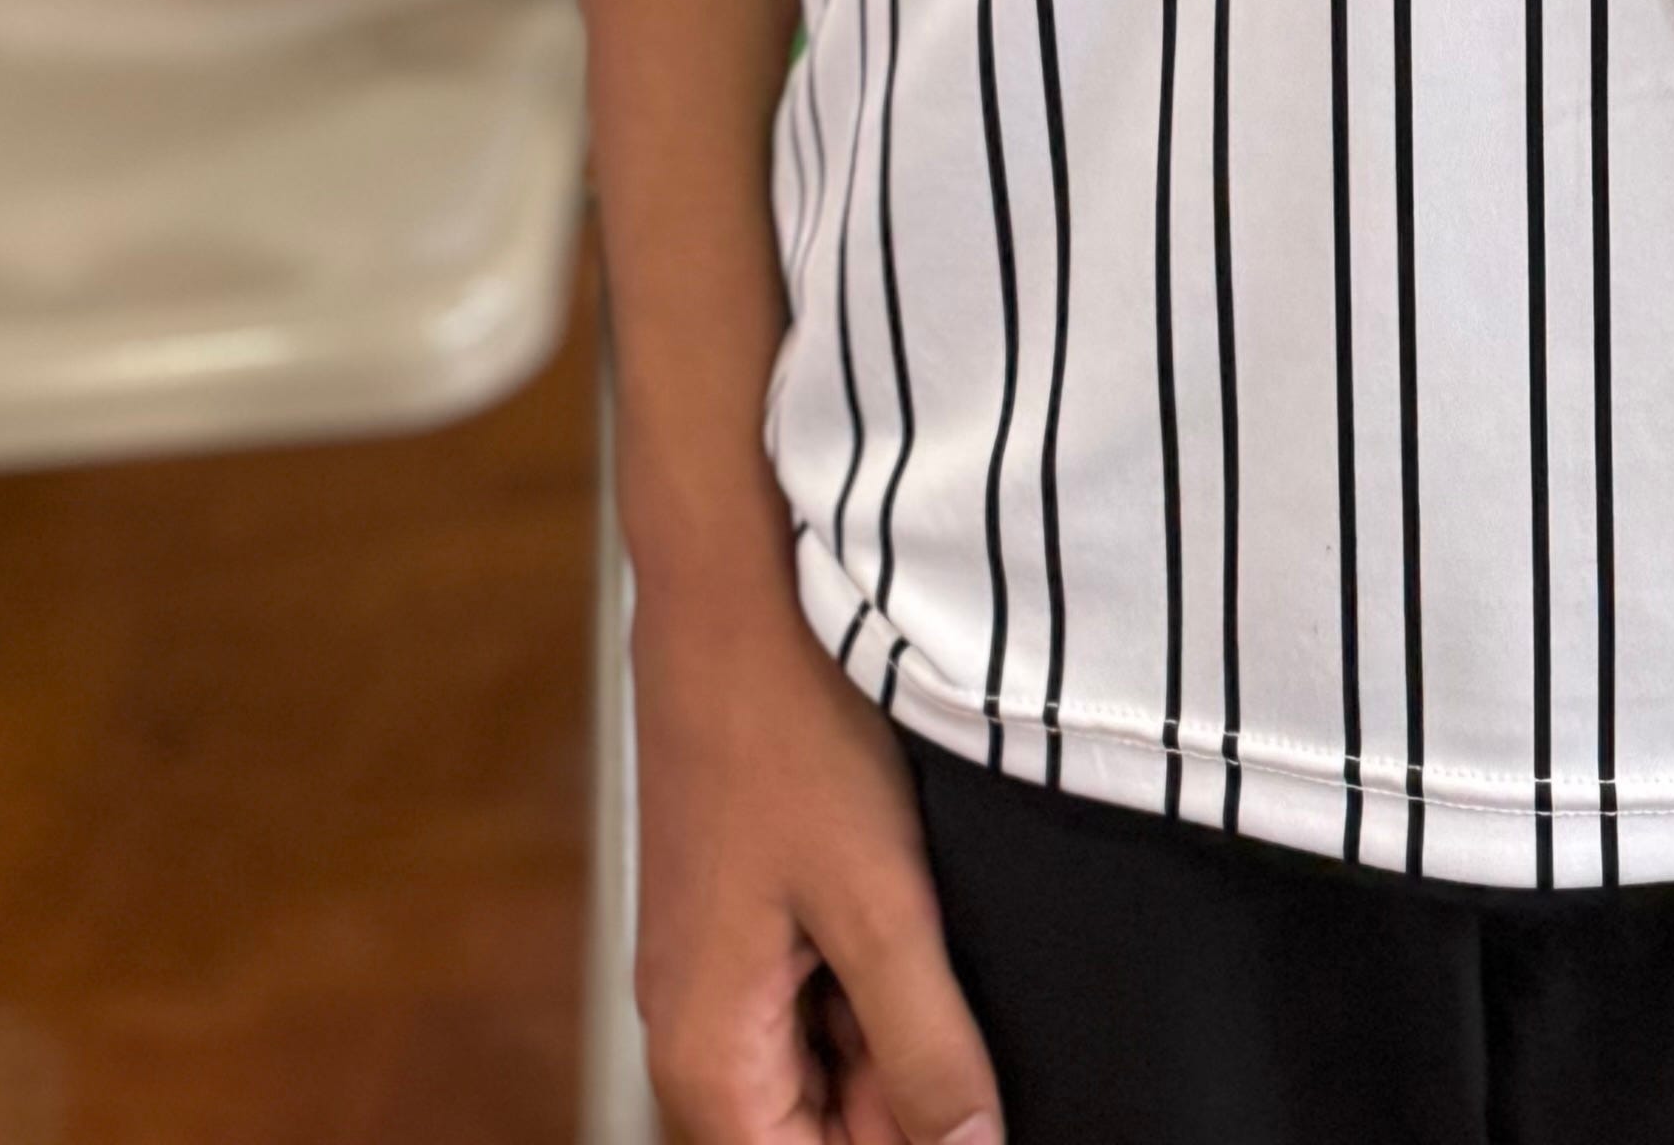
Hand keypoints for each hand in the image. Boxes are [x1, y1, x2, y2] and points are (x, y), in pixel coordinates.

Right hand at [631, 585, 1003, 1144]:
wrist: (730, 583)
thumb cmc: (786, 723)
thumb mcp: (881, 899)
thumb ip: (927, 1049)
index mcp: (710, 1059)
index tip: (977, 1112)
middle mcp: (697, 1032)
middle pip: (822, 1133)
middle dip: (908, 1099)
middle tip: (962, 1007)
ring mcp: (716, 970)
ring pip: (828, 1063)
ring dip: (897, 1029)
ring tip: (929, 933)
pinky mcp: (740, 915)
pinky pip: (817, 993)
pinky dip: (876, 970)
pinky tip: (906, 901)